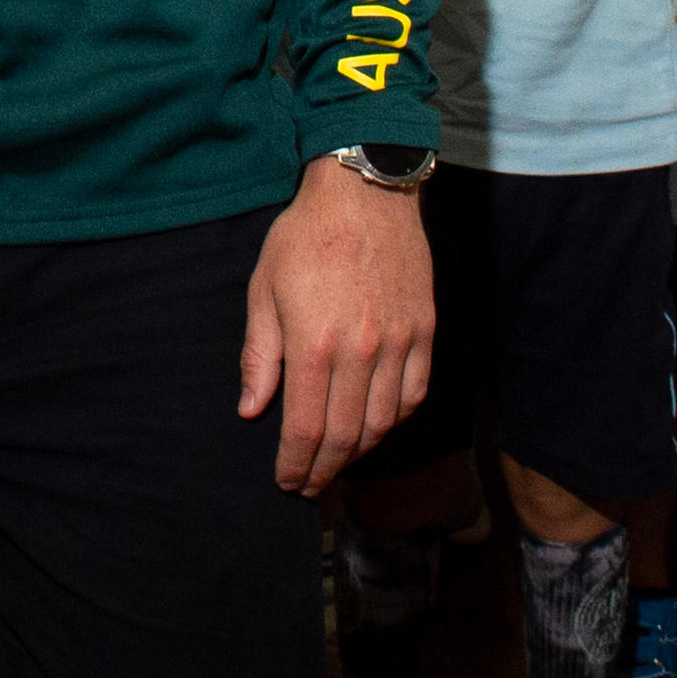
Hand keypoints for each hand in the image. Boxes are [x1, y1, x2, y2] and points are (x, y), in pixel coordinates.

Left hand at [240, 160, 432, 494]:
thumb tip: (252, 410)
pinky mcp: (424, 331)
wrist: (364, 193)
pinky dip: (394, 419)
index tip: (287, 481)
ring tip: (338, 460)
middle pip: (346, 436)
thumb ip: (259, 355)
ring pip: (383, 422)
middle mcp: (361, 352)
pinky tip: (375, 424)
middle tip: (311, 484)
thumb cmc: (305, 237)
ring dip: (359, 452)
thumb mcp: (264, 290)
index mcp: (314, 344)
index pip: (306, 430)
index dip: (296, 465)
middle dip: (325, 469)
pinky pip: (414, 394)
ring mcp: (399, 343)